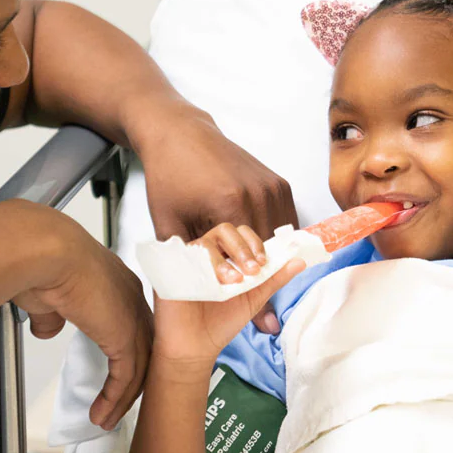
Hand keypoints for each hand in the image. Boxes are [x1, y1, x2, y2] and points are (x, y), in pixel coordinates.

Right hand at [13, 212, 151, 430]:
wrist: (45, 253)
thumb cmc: (41, 261)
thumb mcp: (47, 295)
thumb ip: (52, 315)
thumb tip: (47, 330)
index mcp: (116, 283)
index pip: (130, 324)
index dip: (124, 351)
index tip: (113, 374)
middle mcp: (131, 297)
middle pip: (143, 346)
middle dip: (131, 379)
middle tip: (116, 403)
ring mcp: (132, 316)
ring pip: (139, 366)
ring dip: (122, 397)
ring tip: (106, 419)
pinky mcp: (125, 334)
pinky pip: (127, 376)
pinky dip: (115, 398)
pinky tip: (102, 413)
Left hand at [132, 105, 296, 334]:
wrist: (180, 134)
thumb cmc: (169, 179)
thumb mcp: (167, 223)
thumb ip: (184, 258)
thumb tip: (197, 294)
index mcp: (227, 205)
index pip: (246, 260)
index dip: (250, 291)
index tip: (255, 318)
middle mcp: (256, 194)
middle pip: (268, 253)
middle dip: (263, 283)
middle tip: (262, 311)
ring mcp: (271, 186)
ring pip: (281, 239)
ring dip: (273, 261)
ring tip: (263, 286)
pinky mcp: (278, 182)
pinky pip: (286, 220)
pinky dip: (278, 240)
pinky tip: (265, 254)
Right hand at [151, 223, 305, 364]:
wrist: (195, 347)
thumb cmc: (221, 322)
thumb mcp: (254, 300)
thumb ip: (274, 279)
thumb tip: (300, 261)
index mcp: (227, 257)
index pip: (242, 234)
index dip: (254, 243)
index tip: (262, 263)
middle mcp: (207, 254)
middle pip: (224, 231)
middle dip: (241, 248)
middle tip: (252, 270)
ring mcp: (187, 261)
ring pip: (204, 242)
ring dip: (222, 260)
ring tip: (232, 282)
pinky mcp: (168, 271)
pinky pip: (181, 255)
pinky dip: (197, 265)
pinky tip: (207, 283)